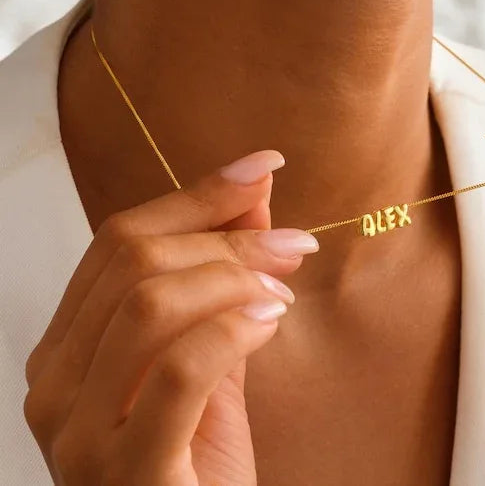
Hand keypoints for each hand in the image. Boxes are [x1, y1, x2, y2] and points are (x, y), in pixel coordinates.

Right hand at [23, 149, 319, 485]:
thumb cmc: (201, 458)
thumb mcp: (213, 349)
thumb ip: (222, 273)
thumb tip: (252, 187)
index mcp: (68, 347)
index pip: (119, 239)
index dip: (197, 195)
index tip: (262, 166)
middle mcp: (55, 386)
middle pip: (135, 263)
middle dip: (228, 237)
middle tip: (293, 243)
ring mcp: (80, 434)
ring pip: (152, 304)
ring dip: (235, 280)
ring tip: (282, 294)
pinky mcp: (126, 475)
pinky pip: (181, 368)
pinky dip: (236, 329)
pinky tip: (272, 323)